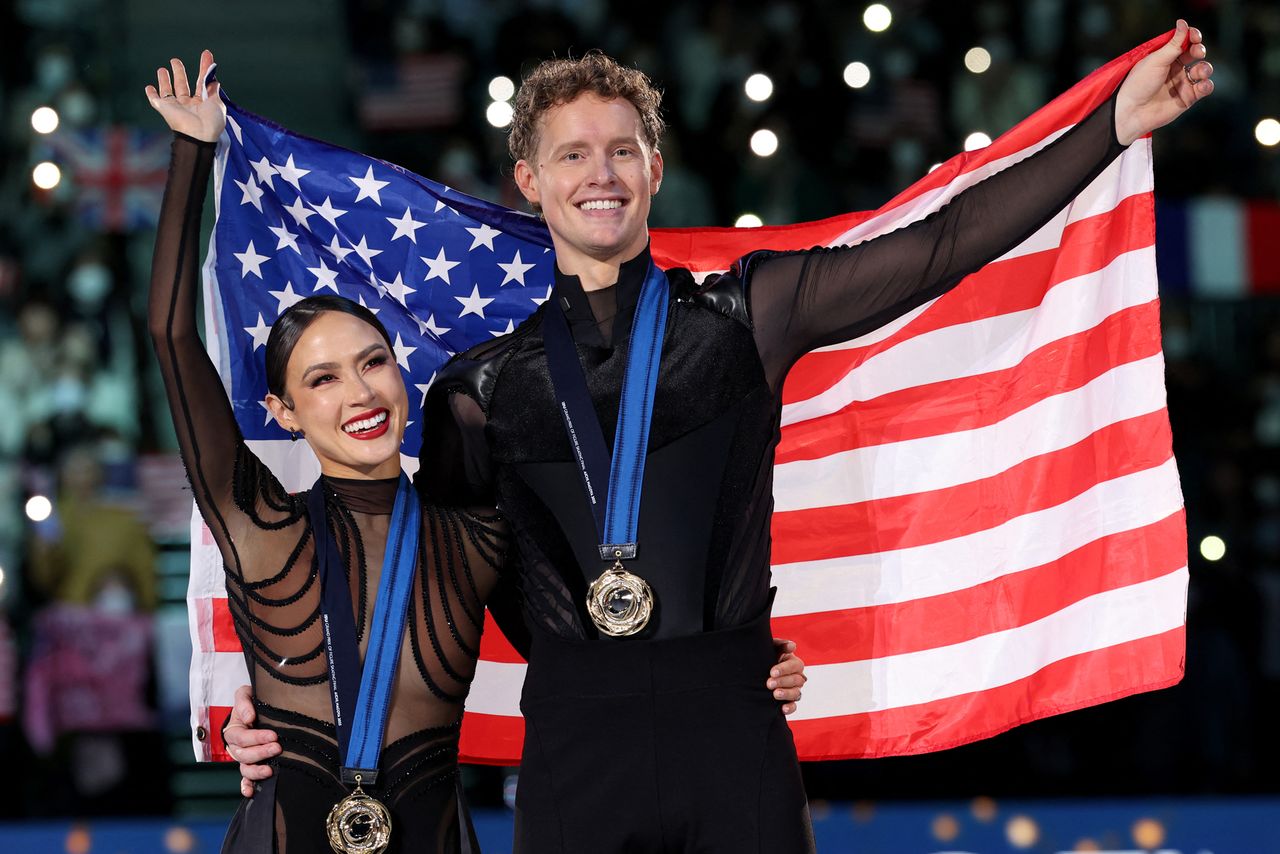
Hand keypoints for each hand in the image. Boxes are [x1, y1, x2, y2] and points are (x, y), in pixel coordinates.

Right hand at [144, 50, 224, 142]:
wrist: (198, 135)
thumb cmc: (211, 121)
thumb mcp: (217, 104)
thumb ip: (214, 90)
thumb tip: (214, 79)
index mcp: (202, 103)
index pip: (202, 82)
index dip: (205, 68)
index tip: (207, 54)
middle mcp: (188, 105)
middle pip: (183, 85)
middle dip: (179, 72)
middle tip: (175, 60)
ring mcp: (176, 106)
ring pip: (168, 90)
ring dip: (164, 80)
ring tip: (162, 69)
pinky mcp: (164, 108)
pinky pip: (155, 100)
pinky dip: (151, 94)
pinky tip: (149, 87)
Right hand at [223, 684, 280, 797]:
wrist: (257, 708)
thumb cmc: (252, 701)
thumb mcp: (245, 694)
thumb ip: (244, 702)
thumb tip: (249, 716)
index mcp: (234, 730)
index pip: (242, 737)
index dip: (256, 738)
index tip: (273, 735)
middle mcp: (236, 747)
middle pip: (243, 755)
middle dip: (260, 753)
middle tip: (277, 748)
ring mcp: (243, 758)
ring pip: (245, 769)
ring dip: (256, 771)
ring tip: (270, 771)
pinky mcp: (250, 765)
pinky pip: (245, 779)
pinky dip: (246, 786)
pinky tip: (251, 792)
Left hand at [768, 638, 806, 714]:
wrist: (753, 671)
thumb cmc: (764, 656)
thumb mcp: (770, 648)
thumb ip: (780, 644)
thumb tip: (792, 646)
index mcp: (793, 663)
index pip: (795, 665)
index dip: (785, 669)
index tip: (772, 672)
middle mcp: (796, 676)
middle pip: (796, 680)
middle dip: (783, 682)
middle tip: (769, 683)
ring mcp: (794, 689)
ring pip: (797, 693)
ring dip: (786, 694)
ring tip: (775, 694)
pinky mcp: (789, 701)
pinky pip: (794, 706)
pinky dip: (790, 708)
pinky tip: (783, 708)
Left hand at [1115, 20, 1213, 145]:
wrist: (1133, 112)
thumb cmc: (1139, 84)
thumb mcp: (1156, 60)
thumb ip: (1173, 44)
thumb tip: (1183, 22)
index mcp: (1165, 57)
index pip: (1184, 42)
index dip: (1192, 37)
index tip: (1195, 36)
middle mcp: (1175, 68)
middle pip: (1195, 54)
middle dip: (1199, 50)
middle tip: (1197, 53)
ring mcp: (1182, 83)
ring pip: (1203, 70)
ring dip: (1205, 68)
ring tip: (1200, 72)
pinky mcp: (1188, 97)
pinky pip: (1204, 88)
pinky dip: (1207, 85)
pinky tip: (1201, 85)